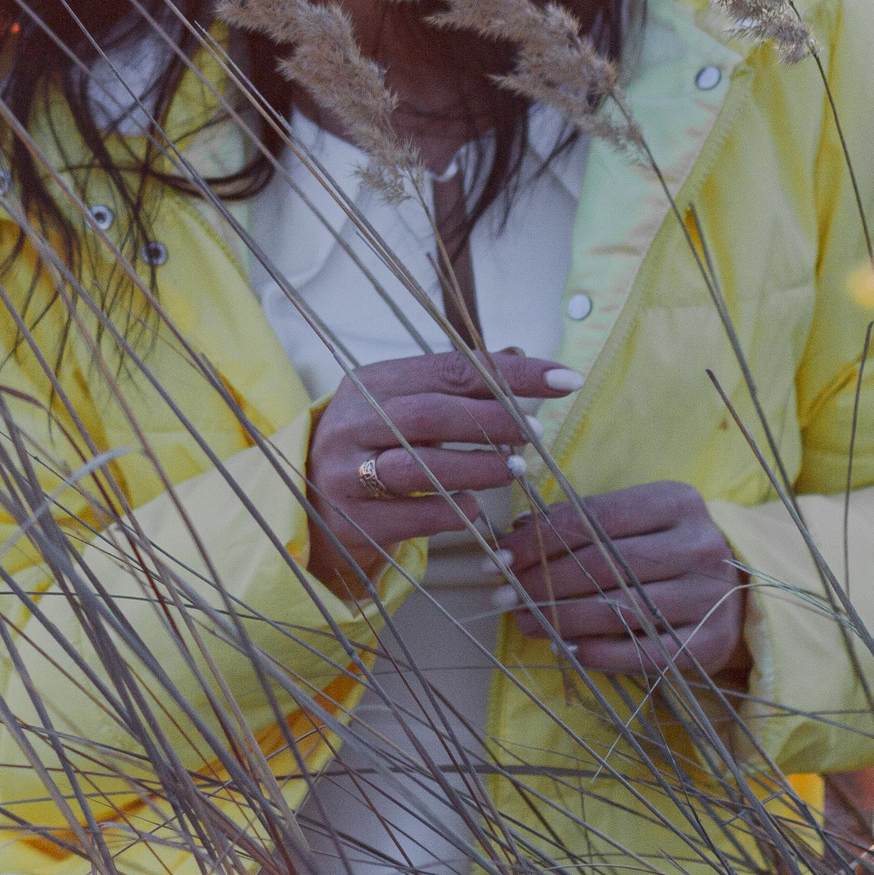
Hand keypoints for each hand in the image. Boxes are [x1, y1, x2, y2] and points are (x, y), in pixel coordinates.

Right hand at [304, 349, 583, 592]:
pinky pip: (413, 515)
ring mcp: (346, 471)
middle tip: (537, 432)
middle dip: (494, 420)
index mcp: (370, 382)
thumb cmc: (371, 449)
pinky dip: (452, 510)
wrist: (308, 506)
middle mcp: (352, 422)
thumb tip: (518, 355)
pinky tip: (474, 507)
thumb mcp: (402, 407)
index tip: (565, 378)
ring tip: (515, 471)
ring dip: (478, 467)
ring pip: (419, 465)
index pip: (451, 367)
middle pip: (431, 412)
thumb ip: (455, 385)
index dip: (512, 372)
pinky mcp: (352, 519)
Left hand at [499, 480, 750, 680]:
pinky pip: (646, 653)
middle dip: (545, 581)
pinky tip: (569, 649)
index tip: (503, 555)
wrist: (738, 588)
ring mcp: (710, 596)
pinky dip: (601, 653)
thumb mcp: (636, 520)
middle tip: (508, 596)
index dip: (542, 538)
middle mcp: (699, 545)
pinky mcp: (712, 642)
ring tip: (527, 623)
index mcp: (677, 502)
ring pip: (621, 610)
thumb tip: (517, 535)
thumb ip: (582, 522)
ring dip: (563, 619)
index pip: (596, 518)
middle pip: (605, 565)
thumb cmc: (668, 548)